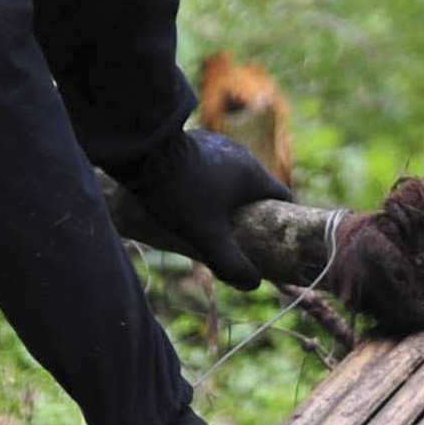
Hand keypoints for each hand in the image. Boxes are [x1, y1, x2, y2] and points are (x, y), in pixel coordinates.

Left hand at [124, 128, 292, 288]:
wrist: (140, 153)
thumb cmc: (179, 194)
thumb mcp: (207, 236)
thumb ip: (231, 264)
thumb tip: (254, 284)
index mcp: (253, 174)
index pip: (283, 197)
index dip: (281, 220)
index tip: (270, 239)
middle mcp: (241, 154)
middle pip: (256, 189)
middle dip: (250, 212)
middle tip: (235, 235)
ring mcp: (218, 144)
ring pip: (232, 176)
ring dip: (226, 196)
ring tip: (208, 217)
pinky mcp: (196, 140)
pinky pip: (211, 165)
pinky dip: (207, 182)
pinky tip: (189, 196)